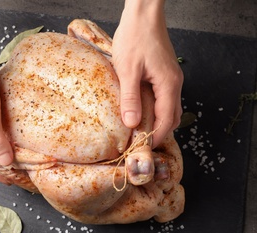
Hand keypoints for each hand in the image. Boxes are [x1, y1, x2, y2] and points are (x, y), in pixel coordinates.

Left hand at [112, 0, 182, 147]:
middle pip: (171, 117)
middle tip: (140, 142)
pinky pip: (164, 98)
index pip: (166, 120)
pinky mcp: (165, 74)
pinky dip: (156, 109)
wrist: (143, 16)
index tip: (142, 148)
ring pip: (169, 108)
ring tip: (140, 130)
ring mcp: (171, 78)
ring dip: (157, 121)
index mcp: (168, 84)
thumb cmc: (135, 37)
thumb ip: (131, 98)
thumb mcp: (128, 69)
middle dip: (158, 132)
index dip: (155, 136)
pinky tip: (141, 110)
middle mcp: (174, 84)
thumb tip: (132, 123)